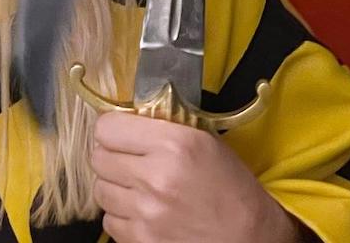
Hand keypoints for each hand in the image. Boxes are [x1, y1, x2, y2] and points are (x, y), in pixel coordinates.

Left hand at [92, 111, 304, 242]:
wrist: (252, 239)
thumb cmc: (230, 186)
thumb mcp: (202, 140)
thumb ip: (158, 126)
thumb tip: (120, 118)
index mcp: (172, 144)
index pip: (106, 127)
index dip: (112, 129)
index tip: (121, 133)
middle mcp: (155, 177)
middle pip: (97, 158)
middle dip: (111, 156)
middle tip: (129, 160)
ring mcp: (148, 214)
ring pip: (100, 190)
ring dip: (115, 187)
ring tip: (138, 188)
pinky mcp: (145, 242)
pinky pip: (110, 222)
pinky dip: (121, 216)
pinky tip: (143, 212)